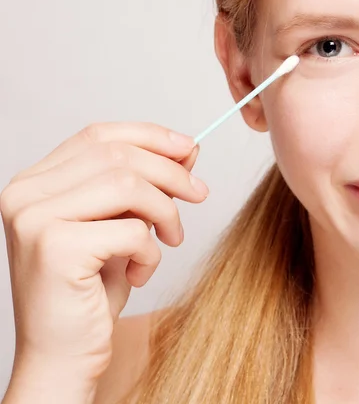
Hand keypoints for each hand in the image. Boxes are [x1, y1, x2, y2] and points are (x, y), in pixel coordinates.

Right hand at [0, 122, 208, 382]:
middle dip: (169, 172)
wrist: (62, 358)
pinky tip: (141, 271)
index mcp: (36, 181)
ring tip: (172, 237)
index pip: (97, 135)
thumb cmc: (90, 291)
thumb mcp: (121, 223)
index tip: (188, 148)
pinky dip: (151, 251)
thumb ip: (145, 184)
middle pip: (115, 154)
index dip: (149, 136)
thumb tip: (188, 148)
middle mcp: (26, 193)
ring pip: (127, 184)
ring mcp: (35, 218)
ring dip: (165, 211)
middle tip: (199, 194)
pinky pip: (130, 230)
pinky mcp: (55, 248)